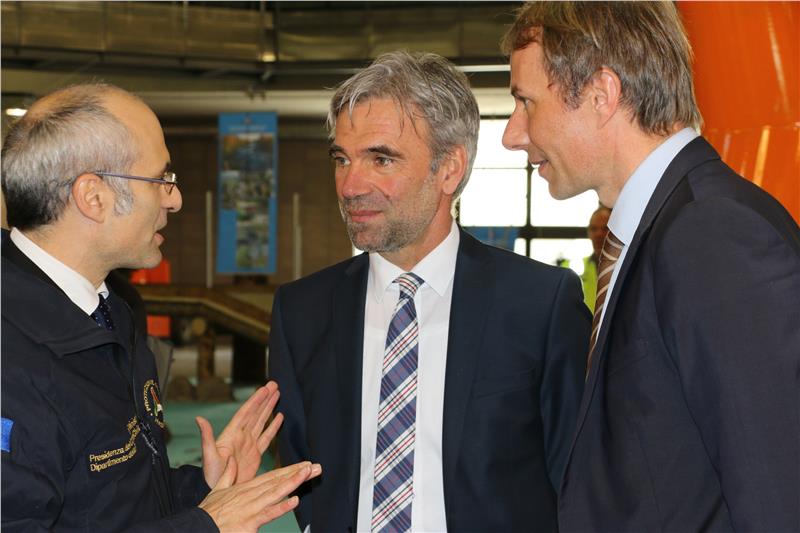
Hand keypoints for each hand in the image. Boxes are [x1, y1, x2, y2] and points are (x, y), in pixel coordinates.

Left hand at [197, 381, 282, 486]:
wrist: (219, 489)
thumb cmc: (211, 475)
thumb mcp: (208, 455)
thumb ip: (206, 436)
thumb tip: (199, 418)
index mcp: (232, 434)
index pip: (246, 413)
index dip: (255, 401)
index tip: (264, 389)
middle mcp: (241, 436)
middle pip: (256, 413)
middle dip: (265, 399)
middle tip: (274, 385)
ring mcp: (249, 444)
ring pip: (262, 422)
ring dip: (269, 408)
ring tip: (277, 394)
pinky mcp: (255, 454)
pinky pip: (266, 437)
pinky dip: (273, 427)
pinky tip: (279, 417)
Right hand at [199, 457, 321, 532]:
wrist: (196, 527)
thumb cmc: (208, 512)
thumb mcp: (218, 490)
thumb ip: (228, 474)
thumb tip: (231, 459)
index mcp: (246, 488)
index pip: (272, 477)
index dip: (289, 470)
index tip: (304, 465)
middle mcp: (251, 494)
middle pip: (278, 481)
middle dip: (298, 474)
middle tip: (315, 466)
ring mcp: (251, 507)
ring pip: (276, 492)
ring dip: (292, 482)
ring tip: (307, 473)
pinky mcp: (248, 521)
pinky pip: (267, 513)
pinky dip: (281, 507)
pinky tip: (294, 501)